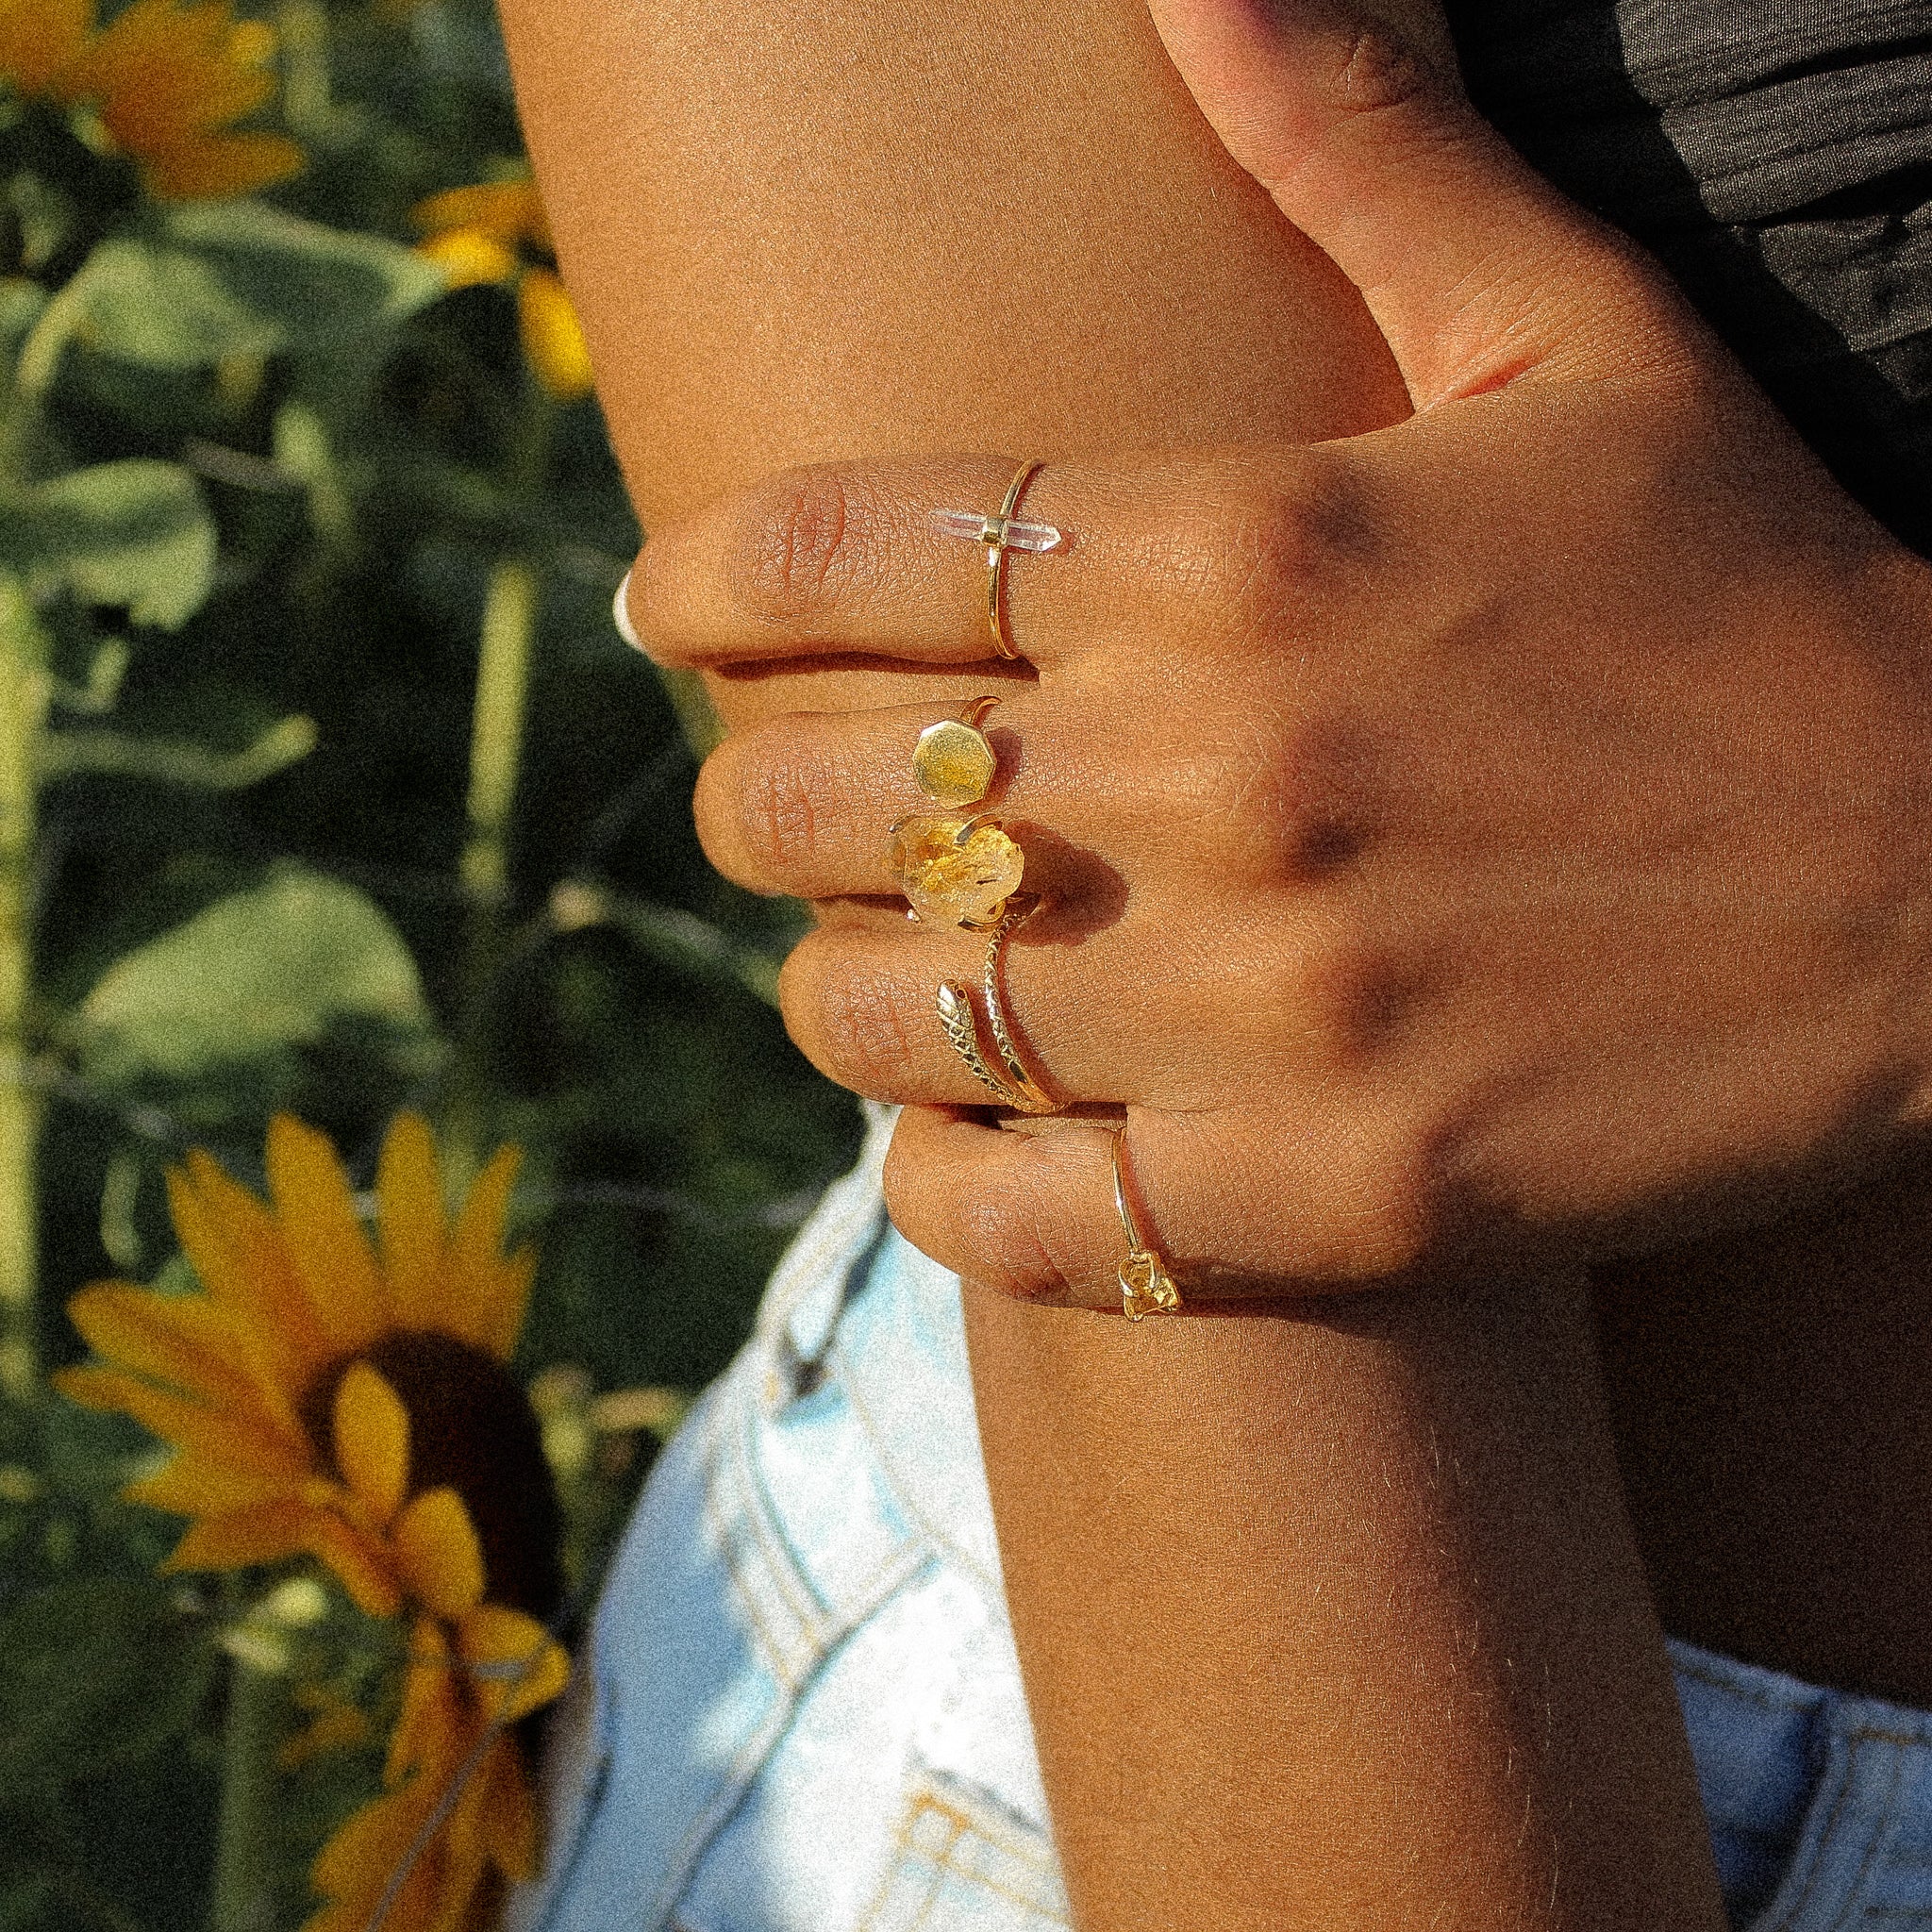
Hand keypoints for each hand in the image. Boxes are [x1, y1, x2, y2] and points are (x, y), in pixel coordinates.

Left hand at [622, 0, 1931, 1307]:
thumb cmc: (1756, 612)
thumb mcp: (1582, 343)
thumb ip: (1366, 151)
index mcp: (1239, 549)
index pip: (833, 550)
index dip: (702, 575)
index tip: (666, 601)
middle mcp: (1212, 781)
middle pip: (803, 794)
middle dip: (751, 794)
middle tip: (781, 800)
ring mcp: (1257, 1015)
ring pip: (868, 1015)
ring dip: (829, 987)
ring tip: (871, 962)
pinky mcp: (1321, 1204)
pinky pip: (1004, 1221)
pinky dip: (937, 1187)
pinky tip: (961, 1140)